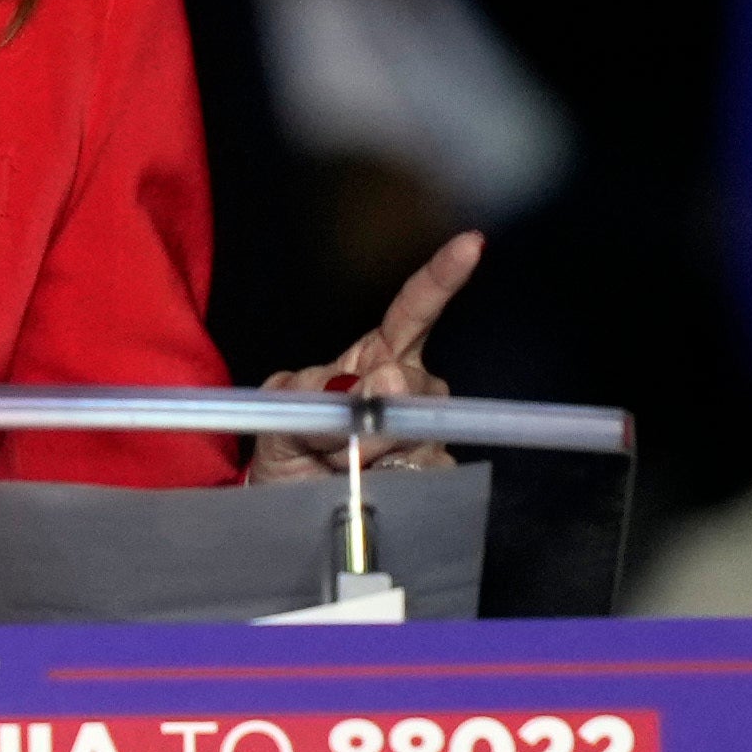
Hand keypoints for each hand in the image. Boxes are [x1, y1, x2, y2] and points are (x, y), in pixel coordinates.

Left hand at [250, 230, 480, 482]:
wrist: (286, 505)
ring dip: (376, 449)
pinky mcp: (434, 473)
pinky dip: (391, 477)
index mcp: (374, 357)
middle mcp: (410, 388)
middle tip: (334, 441)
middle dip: (378, 407)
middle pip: (418, 380)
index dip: (442, 278)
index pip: (414, 310)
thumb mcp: (281, 411)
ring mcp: (426, 432)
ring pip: (424, 428)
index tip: (471, 245)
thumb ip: (310, 394)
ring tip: (337, 465)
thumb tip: (368, 384)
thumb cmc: (286, 449)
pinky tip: (368, 483)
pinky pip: (427, 469)